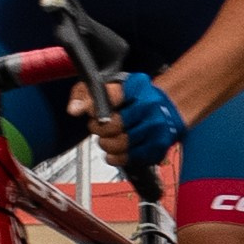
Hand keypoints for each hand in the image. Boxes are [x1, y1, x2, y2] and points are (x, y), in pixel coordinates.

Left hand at [72, 69, 187, 169]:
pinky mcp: (159, 146)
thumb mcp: (109, 86)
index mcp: (138, 86)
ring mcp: (158, 127)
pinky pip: (130, 158)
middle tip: (98, 127)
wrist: (168, 106)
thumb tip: (74, 110)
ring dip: (107, 145)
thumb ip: (86, 94)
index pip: (109, 97)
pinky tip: (116, 151)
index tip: (92, 112)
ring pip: (121, 144)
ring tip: (107, 139)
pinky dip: (117, 157)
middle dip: (99, 129)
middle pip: (114, 125)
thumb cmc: (135, 98)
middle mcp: (151, 105)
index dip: (94, 109)